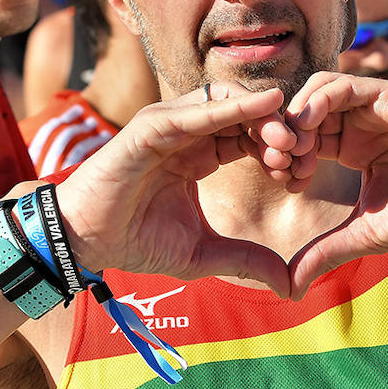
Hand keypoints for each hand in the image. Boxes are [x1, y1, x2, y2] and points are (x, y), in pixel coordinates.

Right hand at [57, 83, 294, 296]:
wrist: (86, 243)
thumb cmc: (136, 241)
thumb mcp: (203, 253)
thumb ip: (246, 261)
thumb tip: (289, 285)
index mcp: (201, 154)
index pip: (250, 137)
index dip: (278, 151)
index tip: (299, 175)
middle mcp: (188, 133)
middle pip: (245, 114)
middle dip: (277, 129)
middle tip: (301, 151)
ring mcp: (168, 125)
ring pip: (226, 103)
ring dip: (261, 116)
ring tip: (287, 138)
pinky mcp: (149, 127)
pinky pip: (196, 110)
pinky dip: (230, 108)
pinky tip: (262, 107)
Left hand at [280, 73, 387, 297]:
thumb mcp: (365, 233)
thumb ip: (325, 252)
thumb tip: (288, 287)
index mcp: (352, 144)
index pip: (304, 135)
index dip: (286, 153)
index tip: (283, 181)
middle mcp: (362, 120)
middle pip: (305, 108)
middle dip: (285, 132)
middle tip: (281, 163)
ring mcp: (377, 105)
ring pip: (319, 90)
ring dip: (298, 115)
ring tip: (295, 148)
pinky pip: (344, 85)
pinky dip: (319, 101)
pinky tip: (309, 127)